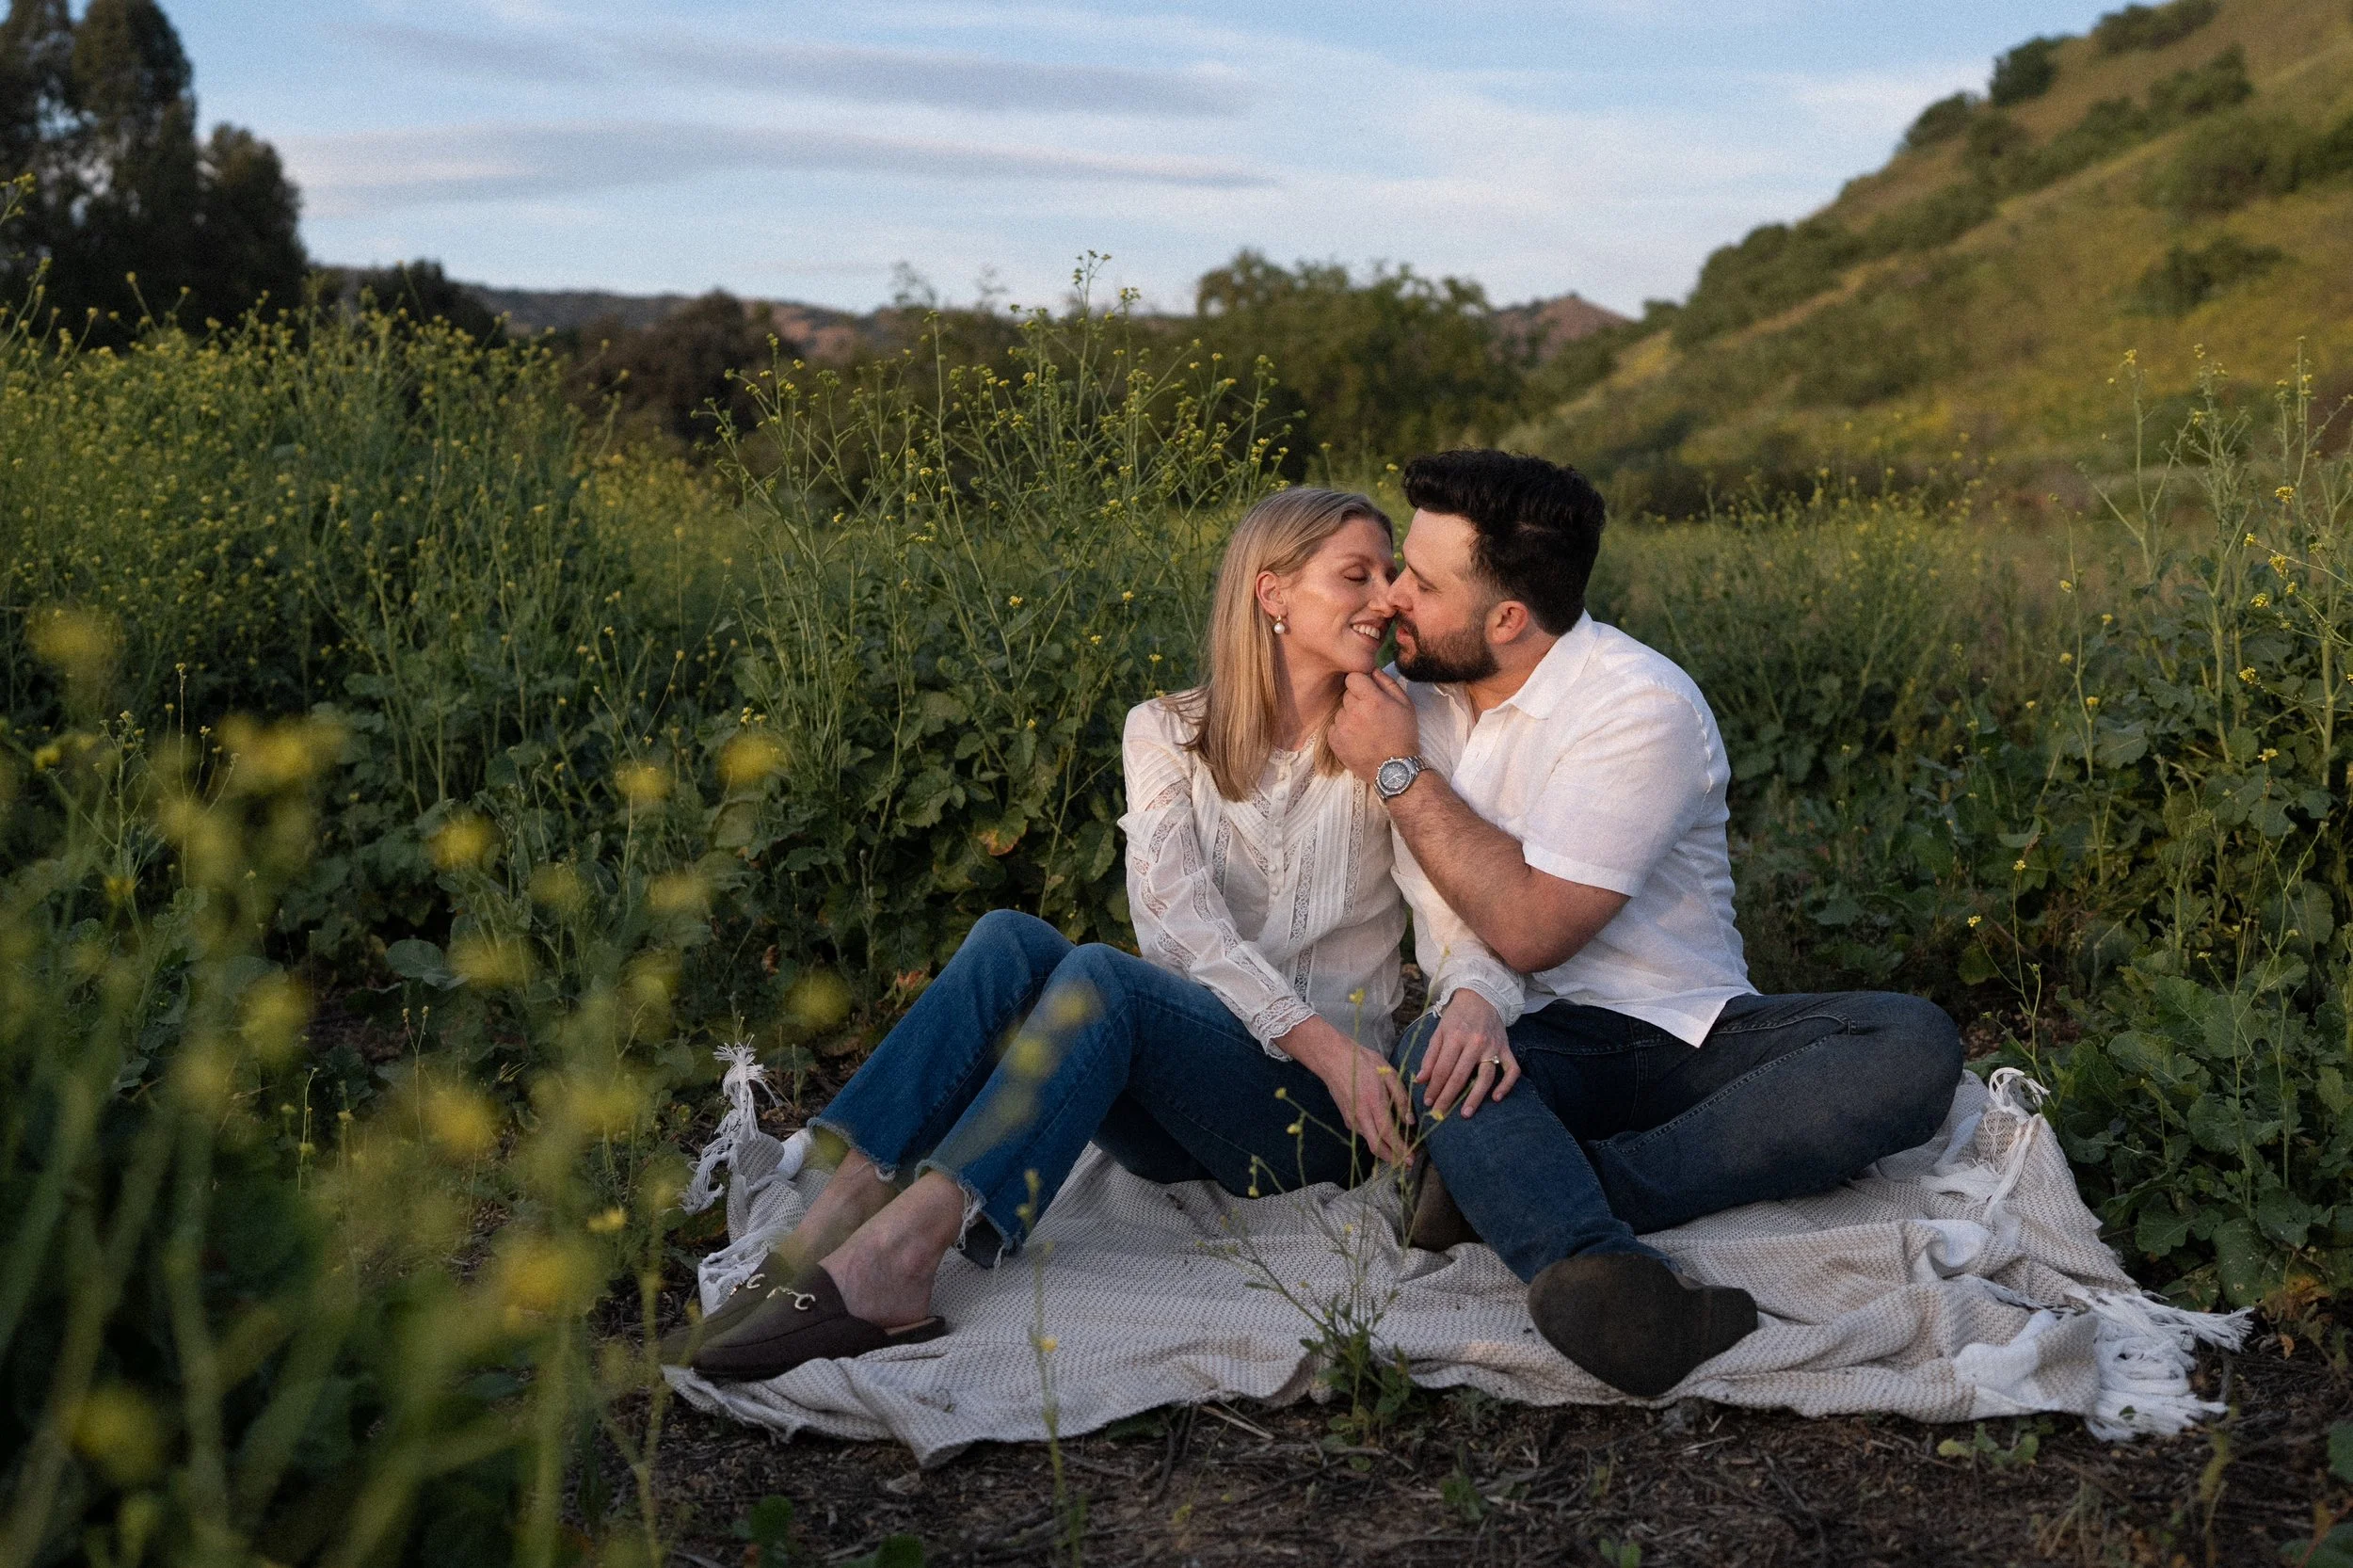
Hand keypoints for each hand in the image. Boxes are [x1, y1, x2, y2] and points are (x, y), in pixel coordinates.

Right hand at [1276, 1015, 1413, 1165]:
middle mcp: (1361, 1115)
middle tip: (1407, 1163)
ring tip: (1401, 1147)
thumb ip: (1401, 1098)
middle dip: (1393, 1158)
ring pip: (1370, 1141)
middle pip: (1377, 1147)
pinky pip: (1364, 1133)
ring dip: (1386, 1149)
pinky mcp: (1347, 1118)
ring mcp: (1351, 1119)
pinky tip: (1385, 1134)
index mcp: (1373, 1103)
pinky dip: (1376, 1138)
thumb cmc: (1363, 1062)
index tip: (1412, 1158)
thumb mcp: (1389, 1074)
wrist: (1333, 1059)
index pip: (1388, 1134)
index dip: (1401, 1149)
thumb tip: (1410, 1121)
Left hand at [1328, 670, 1419, 785]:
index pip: (1352, 677)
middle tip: (1370, 713)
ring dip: (1350, 716)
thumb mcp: (1405, 704)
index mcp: (1372, 700)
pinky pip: (1335, 727)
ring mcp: (1342, 727)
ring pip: (1340, 711)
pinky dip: (1343, 730)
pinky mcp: (1335, 741)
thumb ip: (1387, 683)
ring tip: (1365, 729)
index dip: (1361, 683)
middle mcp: (1354, 712)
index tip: (1367, 691)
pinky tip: (1357, 738)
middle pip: (1347, 694)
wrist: (1394, 768)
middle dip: (1357, 700)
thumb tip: (1372, 669)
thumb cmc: (1403, 735)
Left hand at [1415, 988, 1518, 1119]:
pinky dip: (1507, 1084)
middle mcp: (1475, 1042)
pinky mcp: (1506, 1048)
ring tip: (1466, 1113)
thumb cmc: (1457, 1016)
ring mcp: (1493, 1047)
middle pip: (1460, 1075)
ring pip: (1485, 1076)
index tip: (1428, 1102)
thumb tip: (1420, 1080)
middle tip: (1440, 1114)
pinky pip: (1511, 1069)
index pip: (1442, 1068)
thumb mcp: (1439, 1031)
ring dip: (1475, 1096)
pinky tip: (1496, 1098)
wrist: (1482, 996)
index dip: (1434, 1088)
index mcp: (1455, 1037)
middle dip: (1448, 1097)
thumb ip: (1430, 1056)